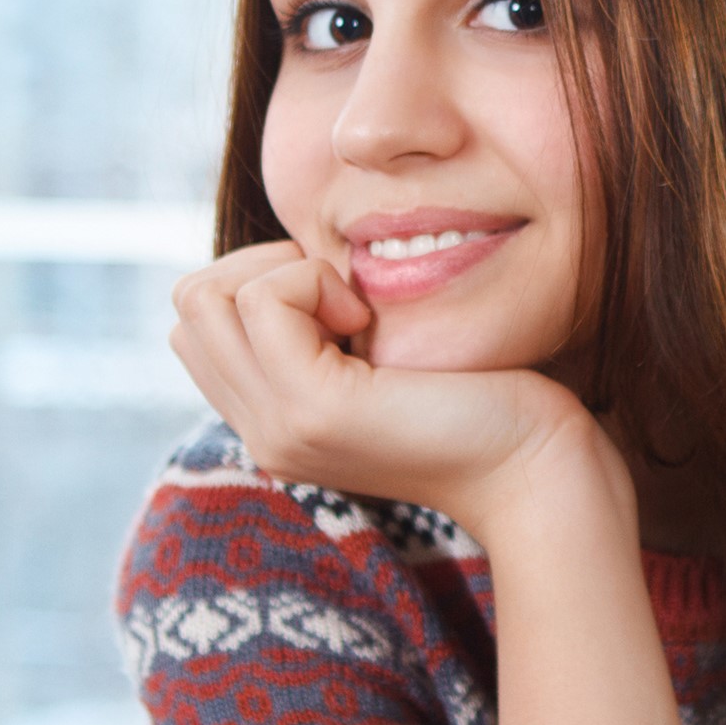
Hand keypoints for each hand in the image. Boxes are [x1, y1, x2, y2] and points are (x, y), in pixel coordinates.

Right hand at [168, 241, 624, 536]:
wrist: (536, 466)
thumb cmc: (486, 397)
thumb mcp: (385, 358)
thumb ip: (329, 332)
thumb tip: (292, 258)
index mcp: (273, 418)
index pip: (197, 323)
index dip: (261, 284)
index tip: (342, 302)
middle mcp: (260, 431)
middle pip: (189, 305)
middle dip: (262, 270)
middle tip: (345, 300)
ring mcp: (278, 427)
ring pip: (206, 296)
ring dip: (284, 272)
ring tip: (356, 311)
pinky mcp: (315, 409)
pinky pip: (263, 301)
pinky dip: (311, 281)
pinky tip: (369, 319)